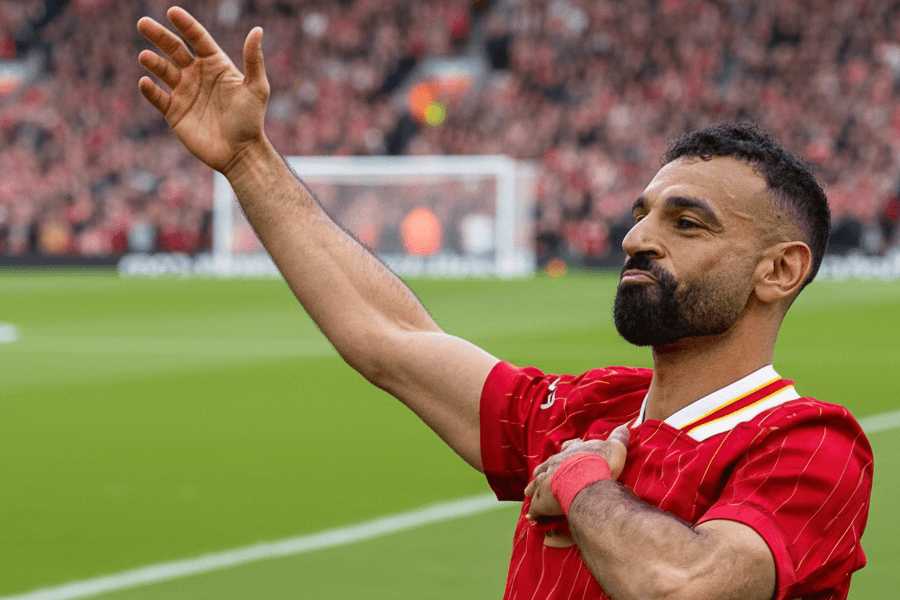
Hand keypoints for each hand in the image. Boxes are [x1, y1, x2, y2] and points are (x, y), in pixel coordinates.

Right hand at [137, 7, 269, 173]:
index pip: (198, 39)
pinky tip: (145, 83)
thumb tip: (257, 30)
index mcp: (216, 65)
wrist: (240, 153)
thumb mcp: (256, 88)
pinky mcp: (174, 112)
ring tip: (145, 57)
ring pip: (163, 71)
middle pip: (175, 49)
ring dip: (153, 62)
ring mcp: (184, 93)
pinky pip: (158, 97)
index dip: (186, 25)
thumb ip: (253, 60)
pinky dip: (150, 90)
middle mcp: (197, 75)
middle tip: (143, 23)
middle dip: (159, 36)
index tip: (173, 12)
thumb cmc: (251, 120)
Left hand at [524, 425, 629, 520]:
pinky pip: (536, 507)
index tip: (564, 449)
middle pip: (545, 465)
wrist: (585, 480)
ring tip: (527, 492)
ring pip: (536, 483)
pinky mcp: (542, 499)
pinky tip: (531, 516)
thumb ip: (618, 438)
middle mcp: (555, 463)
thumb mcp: (615, 448)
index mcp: (572, 452)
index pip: (567, 448)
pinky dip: (534, 512)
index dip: (566, 450)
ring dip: (532, 487)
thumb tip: (626, 427)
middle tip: (537, 474)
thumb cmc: (601, 464)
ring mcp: (546, 480)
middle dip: (542, 470)